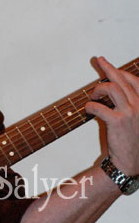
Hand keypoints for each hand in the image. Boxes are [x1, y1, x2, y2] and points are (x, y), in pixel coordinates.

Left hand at [85, 56, 138, 174]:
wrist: (130, 162)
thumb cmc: (131, 142)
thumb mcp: (136, 120)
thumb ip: (129, 105)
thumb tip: (113, 91)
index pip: (134, 81)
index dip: (120, 71)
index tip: (109, 65)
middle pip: (122, 80)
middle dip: (108, 68)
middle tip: (99, 60)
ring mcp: (130, 113)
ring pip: (111, 89)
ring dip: (98, 89)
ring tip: (92, 96)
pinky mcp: (118, 121)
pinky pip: (99, 106)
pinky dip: (90, 106)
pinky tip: (87, 109)